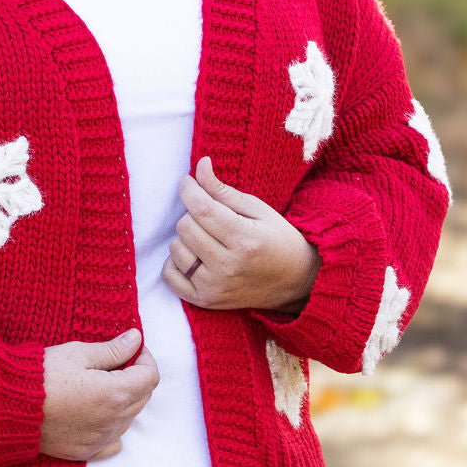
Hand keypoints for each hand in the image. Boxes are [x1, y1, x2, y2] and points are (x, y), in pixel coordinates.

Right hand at [40, 329, 159, 461]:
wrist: (9, 407)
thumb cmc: (41, 375)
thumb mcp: (78, 354)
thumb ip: (112, 350)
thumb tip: (136, 339)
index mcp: (114, 394)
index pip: (150, 377)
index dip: (146, 358)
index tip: (134, 348)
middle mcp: (112, 421)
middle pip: (143, 398)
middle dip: (137, 377)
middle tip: (119, 362)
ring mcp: (100, 440)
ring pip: (129, 419)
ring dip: (126, 400)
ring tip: (104, 383)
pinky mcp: (85, 452)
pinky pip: (113, 442)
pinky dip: (113, 427)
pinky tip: (99, 413)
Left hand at [162, 157, 320, 313]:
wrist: (297, 282)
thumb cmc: (278, 240)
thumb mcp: (258, 209)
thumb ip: (224, 190)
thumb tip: (200, 165)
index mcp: (245, 239)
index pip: (202, 209)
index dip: (188, 189)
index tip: (187, 181)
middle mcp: (228, 266)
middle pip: (185, 226)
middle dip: (192, 214)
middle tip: (209, 216)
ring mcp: (215, 287)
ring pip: (176, 249)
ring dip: (185, 238)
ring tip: (206, 237)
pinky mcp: (206, 301)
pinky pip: (170, 277)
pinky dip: (174, 263)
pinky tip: (193, 256)